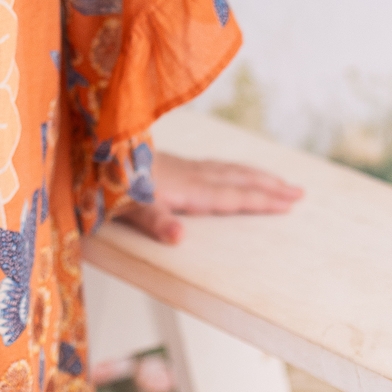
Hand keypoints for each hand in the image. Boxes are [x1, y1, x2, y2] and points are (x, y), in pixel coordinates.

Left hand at [115, 149, 303, 245]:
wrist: (92, 153)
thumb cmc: (109, 184)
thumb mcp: (129, 207)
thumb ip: (154, 221)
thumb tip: (179, 238)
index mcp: (187, 189)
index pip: (233, 196)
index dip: (262, 200)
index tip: (291, 202)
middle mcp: (190, 175)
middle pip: (237, 179)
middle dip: (269, 185)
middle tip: (299, 191)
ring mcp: (181, 167)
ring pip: (227, 170)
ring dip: (254, 175)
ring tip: (276, 180)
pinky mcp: (171, 164)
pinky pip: (213, 166)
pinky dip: (232, 170)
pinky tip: (229, 172)